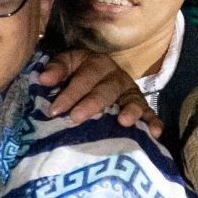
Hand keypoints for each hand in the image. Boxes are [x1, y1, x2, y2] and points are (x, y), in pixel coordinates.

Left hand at [35, 47, 152, 130]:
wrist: (100, 72)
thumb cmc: (79, 72)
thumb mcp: (68, 64)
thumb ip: (56, 70)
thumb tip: (43, 79)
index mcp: (96, 64)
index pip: (83, 78)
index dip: (69, 93)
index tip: (54, 110)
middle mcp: (116, 77)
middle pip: (105, 90)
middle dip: (91, 104)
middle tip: (76, 118)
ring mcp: (130, 92)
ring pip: (132, 100)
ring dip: (130, 111)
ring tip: (123, 123)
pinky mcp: (141, 106)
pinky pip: (150, 113)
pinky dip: (153, 122)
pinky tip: (154, 133)